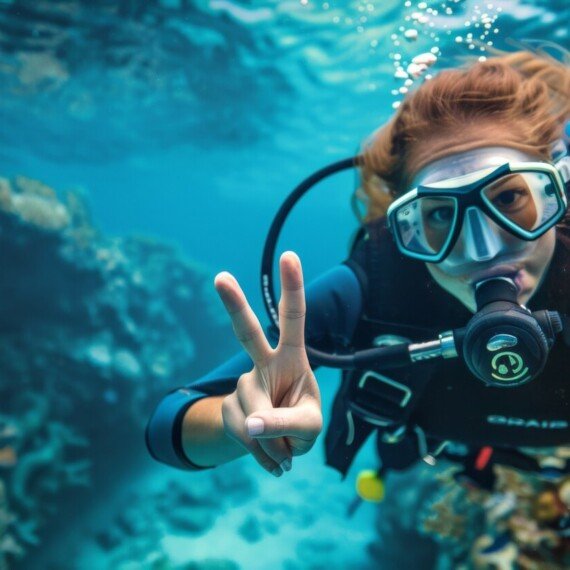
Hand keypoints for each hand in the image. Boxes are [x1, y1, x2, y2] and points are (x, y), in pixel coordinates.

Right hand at [214, 251, 321, 476]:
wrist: (277, 446)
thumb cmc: (302, 424)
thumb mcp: (308, 427)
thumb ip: (284, 423)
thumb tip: (249, 423)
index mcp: (293, 358)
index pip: (293, 318)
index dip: (292, 288)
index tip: (289, 256)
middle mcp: (265, 365)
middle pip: (247, 333)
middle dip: (234, 305)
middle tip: (221, 278)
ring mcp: (243, 387)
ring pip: (254, 414)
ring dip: (274, 441)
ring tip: (287, 450)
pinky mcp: (230, 410)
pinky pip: (245, 437)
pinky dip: (263, 455)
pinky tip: (273, 458)